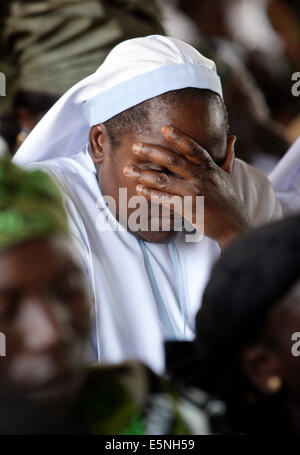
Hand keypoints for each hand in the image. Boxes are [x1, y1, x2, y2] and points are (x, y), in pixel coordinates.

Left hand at [123, 126, 250, 248]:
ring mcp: (194, 194)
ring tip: (127, 170)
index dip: (179, 137)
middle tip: (135, 146)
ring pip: (164, 181)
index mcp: (210, 168)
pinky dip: (151, 195)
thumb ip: (228, 156)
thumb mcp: (229, 175)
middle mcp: (201, 178)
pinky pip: (165, 200)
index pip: (193, 148)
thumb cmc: (229, 199)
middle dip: (152, 152)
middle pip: (173, 161)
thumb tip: (232, 138)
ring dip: (143, 175)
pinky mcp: (188, 209)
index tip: (164, 128)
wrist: (233, 225)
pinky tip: (138, 190)